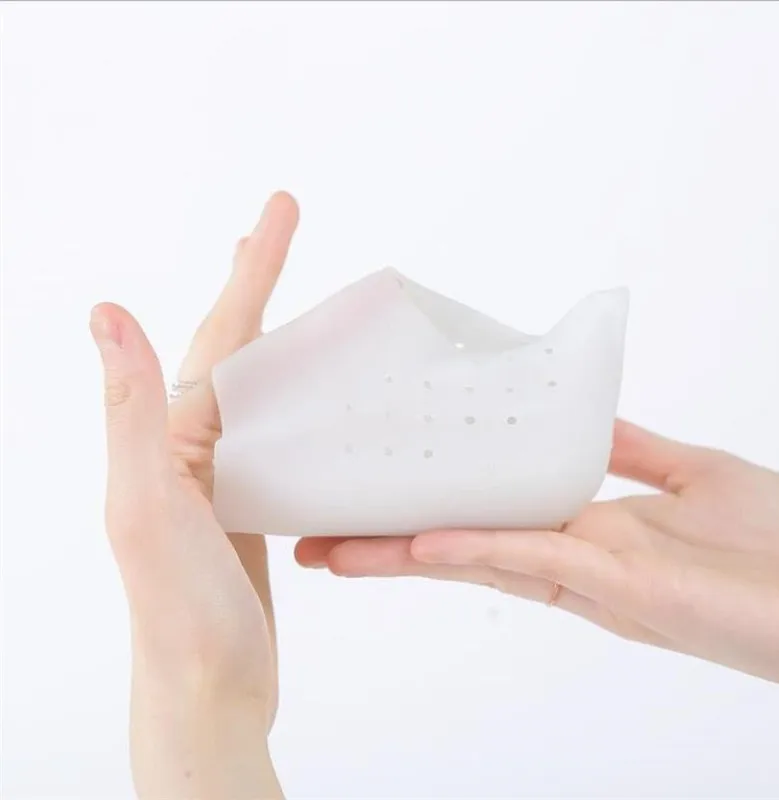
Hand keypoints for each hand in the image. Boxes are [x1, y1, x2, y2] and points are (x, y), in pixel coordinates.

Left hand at [90, 192, 298, 797]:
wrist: (208, 688)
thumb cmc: (179, 609)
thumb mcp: (148, 506)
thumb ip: (129, 412)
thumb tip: (105, 313)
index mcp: (170, 435)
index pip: (216, 333)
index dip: (251, 270)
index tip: (280, 211)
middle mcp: (191, 446)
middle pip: (233, 348)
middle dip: (259, 283)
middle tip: (283, 226)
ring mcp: (223, 475)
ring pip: (259, 389)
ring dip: (281, 339)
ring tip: (305, 305)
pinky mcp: (252, 505)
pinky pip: (278, 436)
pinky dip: (300, 404)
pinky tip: (319, 403)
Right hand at [296, 420, 778, 686]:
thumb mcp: (693, 475)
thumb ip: (632, 451)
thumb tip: (584, 417)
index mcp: (589, 531)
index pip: (491, 519)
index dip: (430, 509)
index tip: (374, 492)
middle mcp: (577, 559)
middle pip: (467, 545)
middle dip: (390, 540)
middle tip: (319, 535)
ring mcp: (593, 577)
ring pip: (481, 559)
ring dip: (404, 553)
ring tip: (331, 549)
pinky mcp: (623, 588)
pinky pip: (534, 563)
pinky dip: (475, 550)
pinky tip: (419, 544)